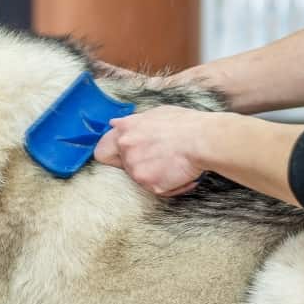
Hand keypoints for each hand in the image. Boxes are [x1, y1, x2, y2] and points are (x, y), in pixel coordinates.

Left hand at [94, 106, 212, 196]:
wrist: (201, 140)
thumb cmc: (183, 124)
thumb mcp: (154, 114)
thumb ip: (132, 123)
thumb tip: (114, 124)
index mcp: (125, 131)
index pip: (102, 151)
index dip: (111, 156)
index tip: (120, 158)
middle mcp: (126, 150)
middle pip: (125, 167)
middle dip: (140, 164)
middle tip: (160, 158)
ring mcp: (137, 170)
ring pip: (142, 178)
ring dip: (156, 174)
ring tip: (175, 163)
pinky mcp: (151, 186)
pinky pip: (158, 189)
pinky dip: (170, 185)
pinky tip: (182, 173)